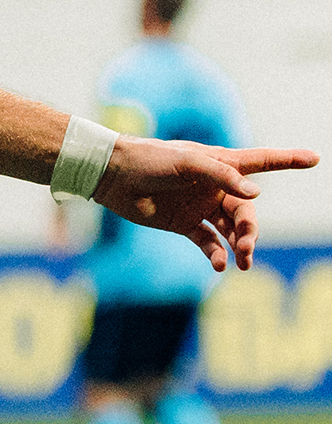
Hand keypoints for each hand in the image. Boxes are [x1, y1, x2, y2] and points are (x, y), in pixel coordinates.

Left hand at [93, 137, 318, 271]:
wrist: (112, 176)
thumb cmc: (149, 160)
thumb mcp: (186, 162)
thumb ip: (222, 175)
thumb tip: (255, 194)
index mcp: (220, 164)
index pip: (262, 161)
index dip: (288, 160)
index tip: (315, 158)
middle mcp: (216, 187)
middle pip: (246, 211)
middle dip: (251, 229)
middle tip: (247, 245)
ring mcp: (201, 207)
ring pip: (231, 230)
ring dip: (239, 245)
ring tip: (240, 260)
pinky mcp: (184, 225)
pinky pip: (209, 243)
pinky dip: (217, 254)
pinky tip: (220, 265)